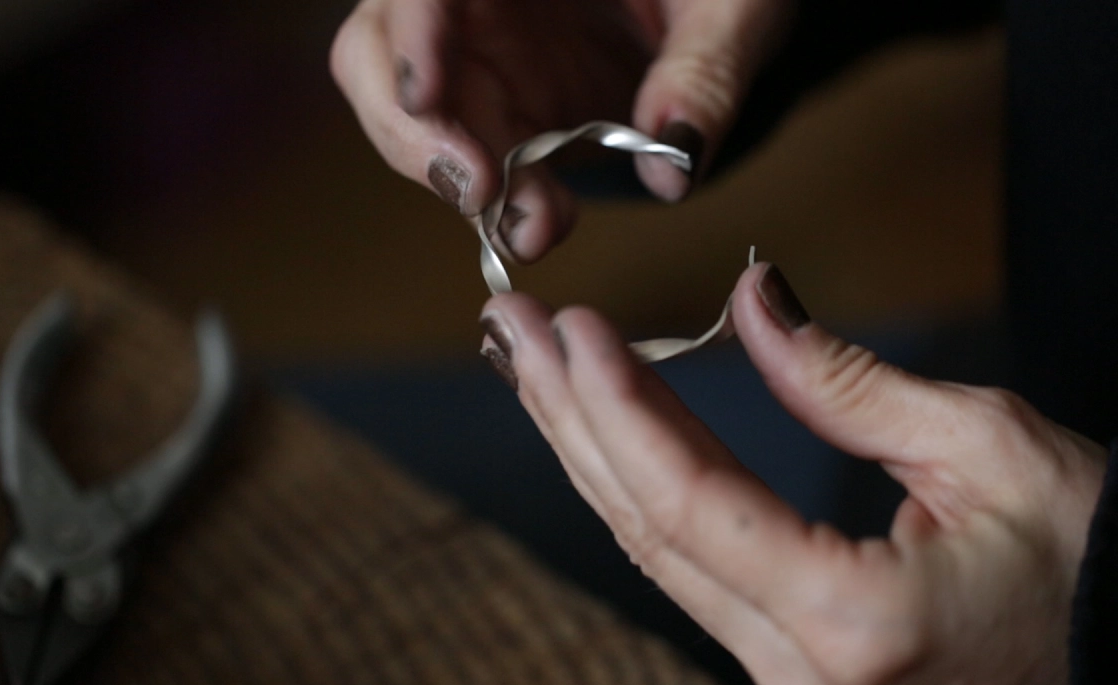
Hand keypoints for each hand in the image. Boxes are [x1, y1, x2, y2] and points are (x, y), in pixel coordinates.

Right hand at [330, 0, 788, 261]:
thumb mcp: (737, 4)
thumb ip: (706, 70)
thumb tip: (673, 164)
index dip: (410, 30)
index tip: (425, 95)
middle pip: (381, 46)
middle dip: (417, 130)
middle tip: (479, 196)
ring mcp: (477, 43)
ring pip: (408, 109)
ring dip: (459, 179)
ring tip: (533, 229)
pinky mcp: (496, 96)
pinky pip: (464, 150)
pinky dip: (494, 197)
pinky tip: (540, 224)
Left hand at [477, 262, 1106, 684]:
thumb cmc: (1103, 569)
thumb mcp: (992, 450)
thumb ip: (850, 383)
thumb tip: (753, 302)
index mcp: (856, 623)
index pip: (687, 503)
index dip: (615, 405)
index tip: (569, 328)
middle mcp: (805, 677)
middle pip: (646, 535)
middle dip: (570, 423)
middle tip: (513, 335)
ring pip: (659, 562)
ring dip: (593, 458)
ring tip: (537, 376)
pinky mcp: (800, 679)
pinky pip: (696, 582)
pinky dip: (644, 502)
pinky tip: (606, 445)